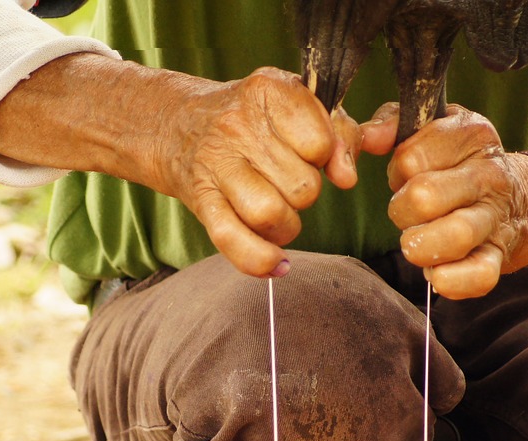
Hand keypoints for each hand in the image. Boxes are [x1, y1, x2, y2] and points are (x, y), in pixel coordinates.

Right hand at [157, 67, 362, 277]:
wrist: (180, 124)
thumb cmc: (254, 119)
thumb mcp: (299, 108)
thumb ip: (339, 134)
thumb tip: (347, 178)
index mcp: (268, 91)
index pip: (320, 143)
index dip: (324, 156)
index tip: (308, 152)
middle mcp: (237, 124)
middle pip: (302, 186)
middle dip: (306, 193)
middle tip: (287, 181)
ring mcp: (215, 163)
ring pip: (272, 214)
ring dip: (286, 225)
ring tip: (280, 212)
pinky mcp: (201, 199)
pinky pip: (232, 239)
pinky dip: (259, 259)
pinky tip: (277, 263)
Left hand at [371, 103, 527, 298]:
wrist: (522, 199)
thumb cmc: (461, 164)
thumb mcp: (434, 129)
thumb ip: (394, 123)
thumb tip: (370, 138)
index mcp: (471, 135)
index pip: (410, 157)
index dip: (398, 171)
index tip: (409, 175)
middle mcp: (488, 174)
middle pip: (424, 197)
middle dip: (402, 211)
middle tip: (409, 214)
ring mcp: (495, 217)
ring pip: (454, 235)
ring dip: (420, 246)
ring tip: (418, 242)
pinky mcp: (499, 256)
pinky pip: (478, 276)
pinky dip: (451, 281)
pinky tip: (437, 273)